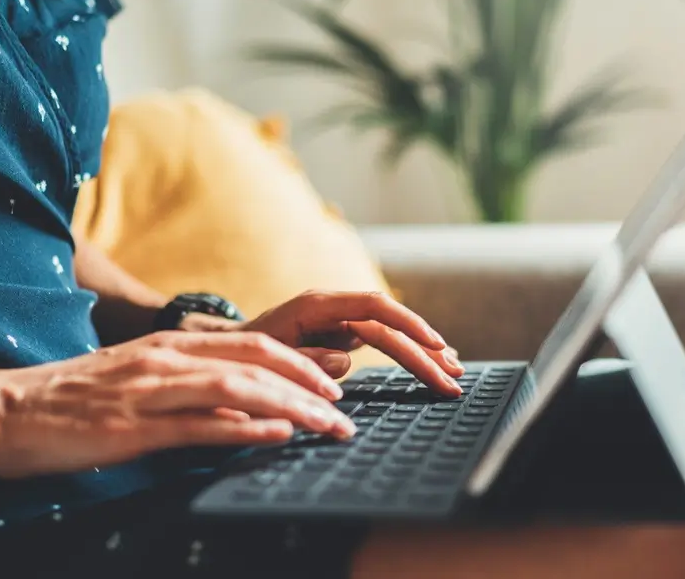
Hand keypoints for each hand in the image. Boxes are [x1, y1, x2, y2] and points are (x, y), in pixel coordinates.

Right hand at [0, 331, 354, 478]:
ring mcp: (150, 391)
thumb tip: (236, 406)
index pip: (254, 344)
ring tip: (331, 426)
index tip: (334, 384)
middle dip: (312, 384)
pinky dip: (245, 429)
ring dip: (295, 407)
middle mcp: (166, 360)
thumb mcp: (133, 380)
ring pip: (241, 390)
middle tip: (347, 411)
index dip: (302, 362)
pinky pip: (200, 426)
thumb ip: (184, 386)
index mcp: (169, 346)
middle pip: (260, 361)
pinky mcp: (133, 428)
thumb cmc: (66, 400)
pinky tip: (277, 436)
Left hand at [239, 290, 465, 395]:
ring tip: (455, 374)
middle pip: (390, 325)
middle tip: (454, 378)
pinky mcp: (343, 335)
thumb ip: (306, 359)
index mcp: (317, 305)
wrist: (229, 350)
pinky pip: (383, 343)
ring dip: (423, 354)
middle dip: (424, 351)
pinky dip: (407, 355)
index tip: (435, 345)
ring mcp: (340, 321)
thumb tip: (346, 361)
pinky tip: (432, 365)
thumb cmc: (245, 356)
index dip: (407, 324)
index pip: (374, 308)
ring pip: (391, 334)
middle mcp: (334, 308)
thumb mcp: (270, 360)